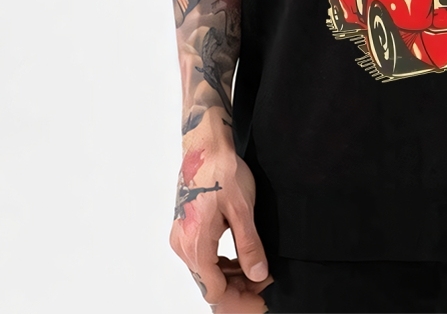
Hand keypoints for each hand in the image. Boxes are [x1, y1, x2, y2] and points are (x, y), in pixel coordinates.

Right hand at [170, 145, 272, 306]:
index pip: (215, 291)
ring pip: (205, 272)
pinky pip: (201, 258)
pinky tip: (239, 258)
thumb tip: (258, 274)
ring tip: (257, 269)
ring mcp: (181, 238)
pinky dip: (221, 263)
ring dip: (230, 276)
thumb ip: (249, 245)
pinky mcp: (185, 229)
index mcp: (196, 245)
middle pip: (210, 284)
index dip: (240, 298)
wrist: (206, 147)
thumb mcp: (243, 210)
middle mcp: (183, 246)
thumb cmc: (223, 172)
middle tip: (265, 282)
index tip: (262, 294)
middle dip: (238, 288)